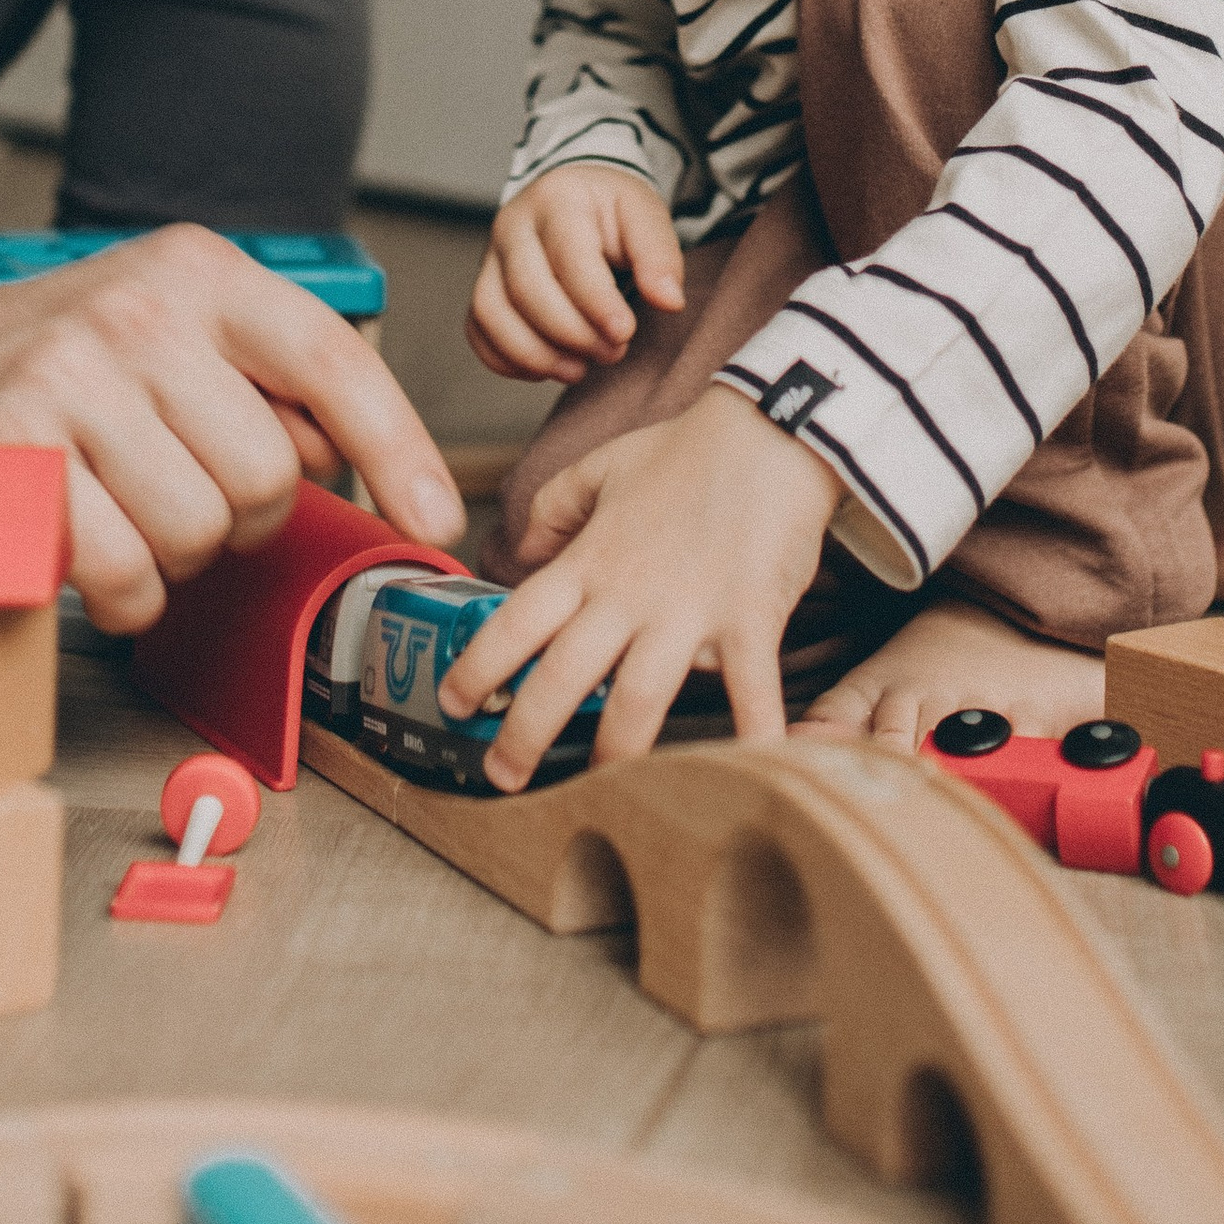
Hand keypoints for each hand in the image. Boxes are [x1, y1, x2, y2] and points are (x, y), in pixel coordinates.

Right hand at [0, 225, 465, 632]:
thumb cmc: (67, 361)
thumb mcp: (181, 334)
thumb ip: (270, 384)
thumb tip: (346, 454)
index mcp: (200, 273)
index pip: (329, 358)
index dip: (397, 445)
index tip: (437, 513)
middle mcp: (140, 310)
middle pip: (265, 473)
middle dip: (243, 515)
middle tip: (188, 493)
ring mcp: (71, 376)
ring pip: (198, 529)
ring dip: (178, 556)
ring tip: (133, 514)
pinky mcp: (14, 451)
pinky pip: (123, 572)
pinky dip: (125, 594)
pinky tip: (97, 554)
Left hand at [435, 387, 841, 785]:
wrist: (770, 429)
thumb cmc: (688, 448)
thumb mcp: (601, 467)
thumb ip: (555, 507)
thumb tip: (522, 545)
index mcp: (590, 560)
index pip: (517, 620)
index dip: (478, 665)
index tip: (453, 701)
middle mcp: (628, 594)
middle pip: (562, 676)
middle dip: (524, 733)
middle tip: (501, 775)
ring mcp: (688, 612)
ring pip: (636, 700)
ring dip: (610, 755)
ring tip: (594, 794)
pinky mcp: (747, 620)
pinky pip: (749, 691)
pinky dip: (752, 738)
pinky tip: (749, 776)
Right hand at [469, 166, 686, 380]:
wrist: (575, 197)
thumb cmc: (610, 210)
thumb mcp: (645, 214)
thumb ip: (659, 255)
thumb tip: (669, 301)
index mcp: (557, 199)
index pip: (568, 256)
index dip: (595, 302)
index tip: (624, 333)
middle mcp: (512, 225)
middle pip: (526, 289)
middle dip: (571, 333)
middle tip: (613, 352)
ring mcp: (491, 257)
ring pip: (491, 312)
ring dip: (536, 354)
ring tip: (580, 369)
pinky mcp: (484, 287)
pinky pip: (478, 330)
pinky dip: (508, 360)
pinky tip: (548, 368)